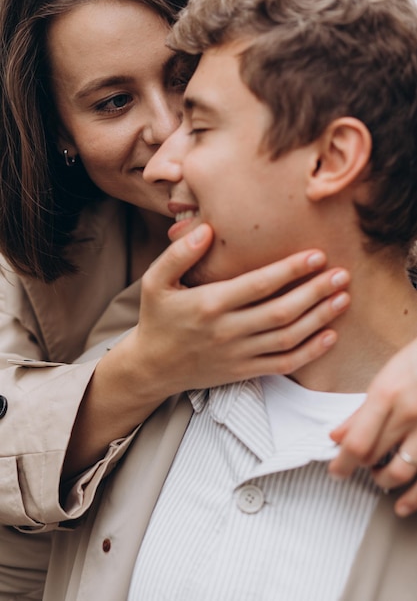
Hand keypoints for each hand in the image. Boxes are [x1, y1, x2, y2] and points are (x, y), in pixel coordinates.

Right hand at [127, 223, 349, 394]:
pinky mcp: (244, 371)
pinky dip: (310, 352)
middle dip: (315, 292)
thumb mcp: (155, 282)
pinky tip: (329, 336)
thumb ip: (178, 254)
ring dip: (319, 319)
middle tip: (341, 275)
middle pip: (281, 311)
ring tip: (343, 299)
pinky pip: (283, 365)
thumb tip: (206, 230)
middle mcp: (227, 331)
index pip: (258, 285)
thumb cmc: (157, 319)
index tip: (316, 255)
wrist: (153, 366)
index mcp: (209, 304)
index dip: (291, 270)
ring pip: (288, 338)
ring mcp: (238, 354)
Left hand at [329, 336, 416, 516]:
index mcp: (386, 395)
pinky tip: (403, 505)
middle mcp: (408, 414)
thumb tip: (336, 436)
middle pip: (374, 456)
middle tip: (356, 466)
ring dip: (384, 480)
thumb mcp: (386, 378)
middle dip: (360, 466)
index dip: (342, 463)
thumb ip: (361, 411)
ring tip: (379, 477)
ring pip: (401, 471)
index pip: (356, 441)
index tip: (336, 471)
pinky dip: (414, 497)